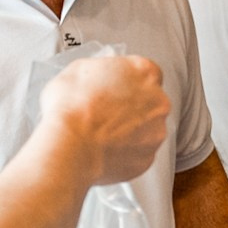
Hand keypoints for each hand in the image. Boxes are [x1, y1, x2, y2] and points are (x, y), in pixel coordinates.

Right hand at [39, 55, 168, 185]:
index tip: (115, 89)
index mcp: (145, 72)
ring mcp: (155, 132)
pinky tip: (104, 148)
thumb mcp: (79, 69)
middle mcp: (158, 102)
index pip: (146, 73)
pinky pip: (138, 153)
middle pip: (149, 102)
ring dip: (128, 131)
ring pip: (145, 130)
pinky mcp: (147, 158)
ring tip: (100, 133)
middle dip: (130, 108)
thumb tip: (100, 78)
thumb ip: (103, 71)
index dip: (127, 83)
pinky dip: (124, 152)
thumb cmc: (71, 107)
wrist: (68, 145)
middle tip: (104, 113)